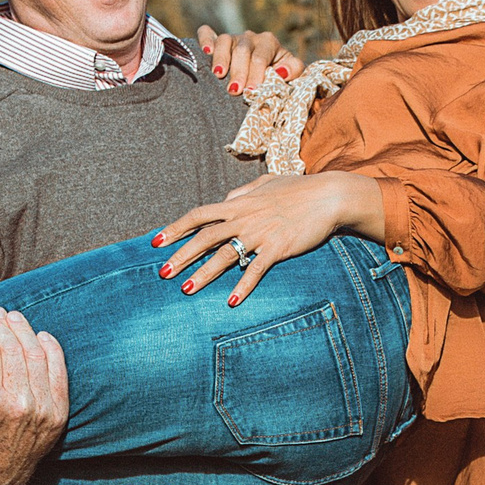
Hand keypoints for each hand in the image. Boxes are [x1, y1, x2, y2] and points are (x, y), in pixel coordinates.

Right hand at [0, 308, 68, 484]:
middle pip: (14, 351)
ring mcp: (43, 409)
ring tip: (15, 318)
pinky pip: (59, 373)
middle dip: (4, 327)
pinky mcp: (58, 413)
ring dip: (26, 332)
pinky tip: (42, 336)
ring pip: (37, 356)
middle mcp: (20, 405)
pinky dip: (53, 349)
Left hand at [154, 171, 386, 303]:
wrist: (329, 195)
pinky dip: (243, 286)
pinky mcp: (278, 247)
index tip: (156, 241)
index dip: (175, 228)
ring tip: (186, 290)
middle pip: (204, 238)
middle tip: (162, 273)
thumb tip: (227, 197)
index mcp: (238, 203)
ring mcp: (260, 233)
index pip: (198, 215)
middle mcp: (244, 218)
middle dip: (181, 256)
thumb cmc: (298, 189)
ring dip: (203, 274)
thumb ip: (243, 191)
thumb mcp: (266, 183)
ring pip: (224, 256)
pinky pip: (256, 269)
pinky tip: (232, 301)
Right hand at [196, 24, 298, 99]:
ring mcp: (232, 38)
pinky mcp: (216, 41)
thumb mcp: (291, 72)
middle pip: (242, 51)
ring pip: (225, 41)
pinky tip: (205, 51)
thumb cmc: (277, 73)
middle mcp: (250, 37)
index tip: (252, 90)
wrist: (265, 69)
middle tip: (235, 91)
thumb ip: (293, 69)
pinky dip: (204, 40)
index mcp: (268, 42)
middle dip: (239, 71)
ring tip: (219, 75)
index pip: (260, 57)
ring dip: (221, 58)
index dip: (256, 73)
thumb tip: (281, 71)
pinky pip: (207, 33)